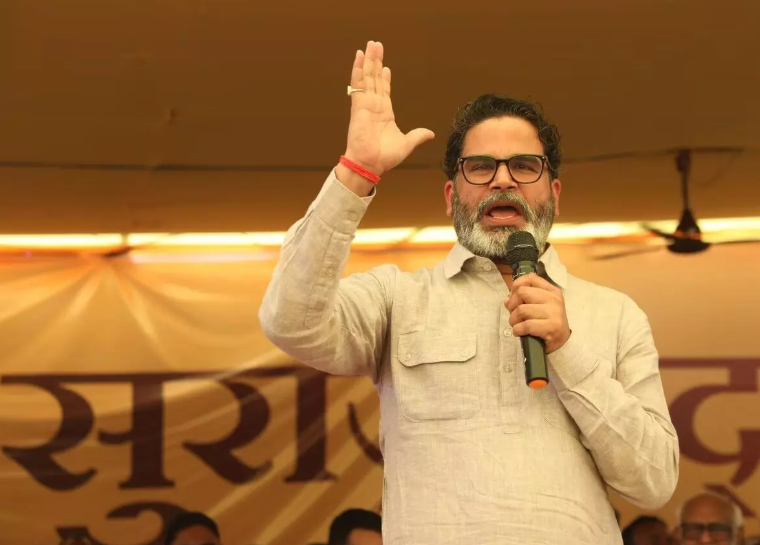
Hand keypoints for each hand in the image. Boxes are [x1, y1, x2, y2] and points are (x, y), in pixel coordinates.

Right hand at [344, 41, 434, 176]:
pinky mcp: (358, 105)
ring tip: (370, 45)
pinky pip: (357, 83)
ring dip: (368, 60)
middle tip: (376, 45)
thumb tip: (430, 134)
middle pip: (375, 78)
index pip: (384, 90)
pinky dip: (357, 69)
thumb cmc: (385, 157)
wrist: (370, 164)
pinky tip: (358, 56)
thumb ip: (417, 136)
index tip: (385, 67)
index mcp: (384, 113)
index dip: (384, 78)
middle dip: (375, 62)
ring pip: (367, 77)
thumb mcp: (406, 144)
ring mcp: (366, 104)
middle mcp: (374, 105)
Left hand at [505, 273, 570, 353]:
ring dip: (513, 320)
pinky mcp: (551, 327)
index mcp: (552, 291)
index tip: (513, 297)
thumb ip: (523, 300)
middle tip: (514, 314)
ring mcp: (554, 312)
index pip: (531, 278)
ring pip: (521, 310)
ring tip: (516, 325)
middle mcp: (554, 299)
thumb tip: (507, 300)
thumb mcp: (539, 307)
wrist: (563, 343)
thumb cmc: (548, 323)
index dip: (516, 285)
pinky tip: (519, 332)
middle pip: (522, 292)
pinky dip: (517, 330)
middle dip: (512, 305)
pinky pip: (526, 325)